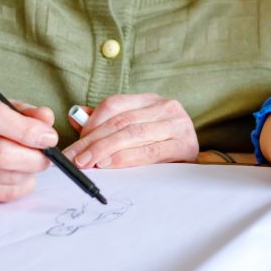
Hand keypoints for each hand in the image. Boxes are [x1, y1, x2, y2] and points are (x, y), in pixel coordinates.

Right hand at [0, 89, 56, 202]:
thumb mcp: (6, 104)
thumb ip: (28, 111)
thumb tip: (47, 120)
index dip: (27, 130)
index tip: (49, 137)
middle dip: (33, 158)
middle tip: (48, 155)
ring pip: (4, 177)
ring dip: (29, 172)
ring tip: (34, 162)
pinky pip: (1, 194)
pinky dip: (21, 186)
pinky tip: (23, 175)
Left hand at [62, 93, 198, 168]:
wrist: (196, 170)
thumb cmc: (161, 148)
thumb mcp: (135, 131)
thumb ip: (107, 124)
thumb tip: (75, 117)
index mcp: (151, 100)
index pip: (114, 104)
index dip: (90, 123)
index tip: (73, 144)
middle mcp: (166, 107)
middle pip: (120, 121)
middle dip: (92, 141)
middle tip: (73, 158)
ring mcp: (178, 124)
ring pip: (132, 134)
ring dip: (104, 149)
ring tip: (87, 162)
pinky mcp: (185, 145)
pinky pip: (150, 151)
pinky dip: (126, 158)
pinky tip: (109, 164)